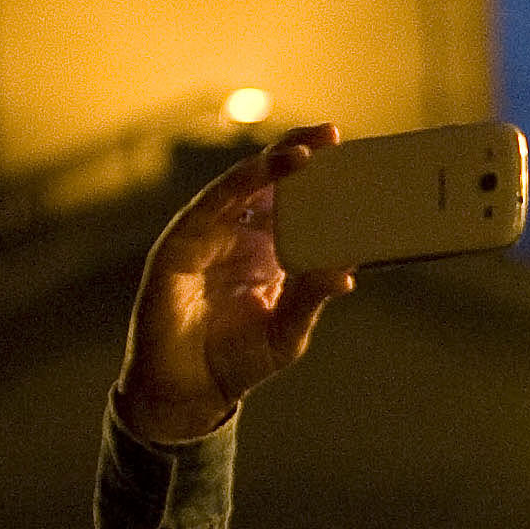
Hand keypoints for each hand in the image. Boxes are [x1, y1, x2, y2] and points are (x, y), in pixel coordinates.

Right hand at [116, 128, 357, 443]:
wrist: (188, 393)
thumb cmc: (236, 361)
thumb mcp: (287, 331)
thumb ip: (311, 299)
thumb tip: (348, 274)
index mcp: (266, 251)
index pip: (293, 202)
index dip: (319, 178)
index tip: (350, 156)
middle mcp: (237, 236)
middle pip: (268, 182)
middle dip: (299, 153)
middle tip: (332, 135)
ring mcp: (206, 236)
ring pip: (240, 186)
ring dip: (270, 164)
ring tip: (304, 152)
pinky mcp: (179, 245)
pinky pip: (209, 206)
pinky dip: (236, 186)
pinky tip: (261, 173)